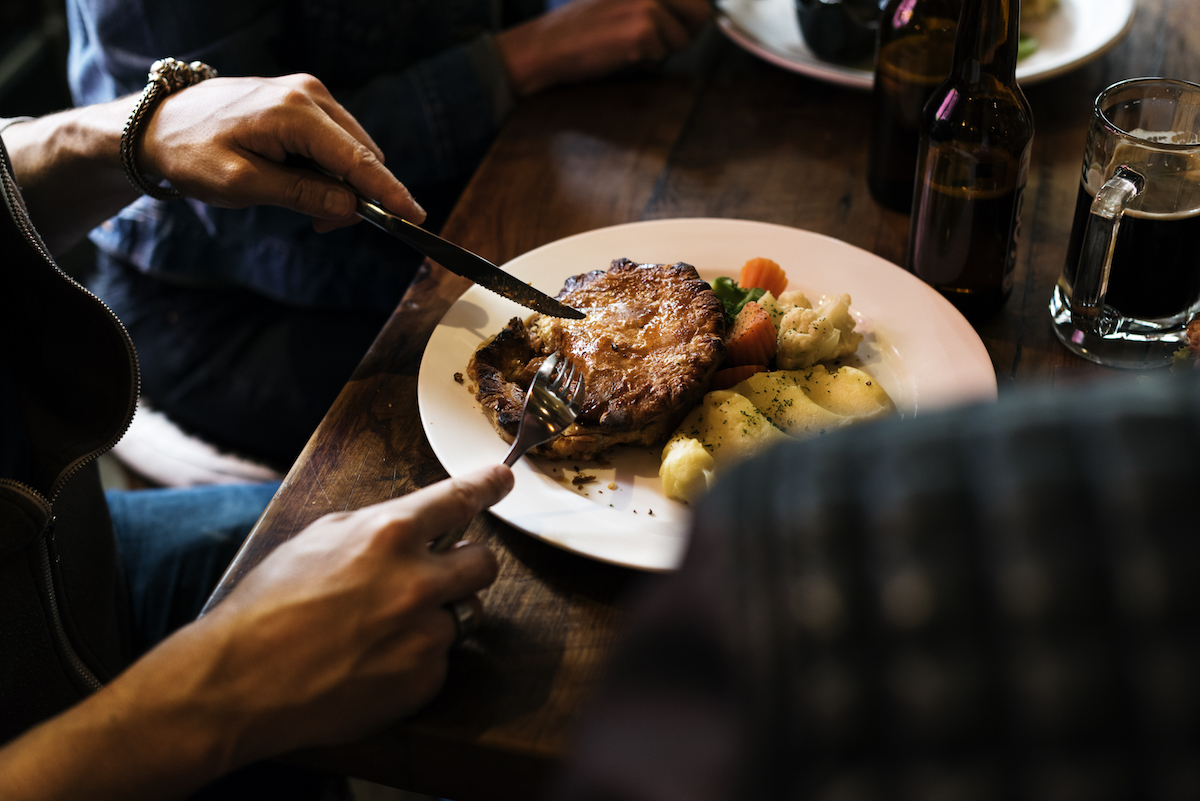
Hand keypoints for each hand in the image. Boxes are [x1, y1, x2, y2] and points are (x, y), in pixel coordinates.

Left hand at [140, 73, 424, 231]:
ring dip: (342, 186)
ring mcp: (308, 94)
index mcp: (295, 113)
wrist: (157, 124)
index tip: (415, 218)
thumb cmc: (191, 153)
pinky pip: (336, 142)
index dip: (389, 193)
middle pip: (361, 156)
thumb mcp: (242, 184)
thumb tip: (351, 207)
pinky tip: (303, 185)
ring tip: (308, 209)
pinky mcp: (303, 101)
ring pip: (352, 151)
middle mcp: (309, 95)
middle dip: (358, 196)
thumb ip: (301, 195)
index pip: (357, 160)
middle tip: (324, 226)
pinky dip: (330, 171)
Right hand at [192, 465, 508, 760]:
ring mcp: (424, 634)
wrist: (238, 681)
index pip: (460, 499)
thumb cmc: (268, 606)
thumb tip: (415, 525)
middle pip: (484, 562)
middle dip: (466, 563)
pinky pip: (440, 659)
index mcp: (388, 534)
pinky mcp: (424, 680)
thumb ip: (377, 528)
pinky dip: (416, 658)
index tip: (502, 481)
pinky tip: (373, 661)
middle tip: (436, 574)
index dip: (487, 486)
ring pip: (464, 614)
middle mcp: (417, 581)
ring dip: (437, 615)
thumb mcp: (318, 538)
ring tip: (383, 627)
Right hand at [495, 0, 713, 95]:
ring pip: (683, 40)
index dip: (690, 15)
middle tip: (650, 37)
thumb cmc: (586, 25)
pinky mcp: (643, 31)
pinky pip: (662, 56)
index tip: (679, 22)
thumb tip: (701, 10)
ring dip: (661, 49)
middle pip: (702, 14)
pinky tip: (620, 52)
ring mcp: (649, 4)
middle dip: (683, 32)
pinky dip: (645, 61)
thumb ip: (660, 1)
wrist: (550, 44)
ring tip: (628, 41)